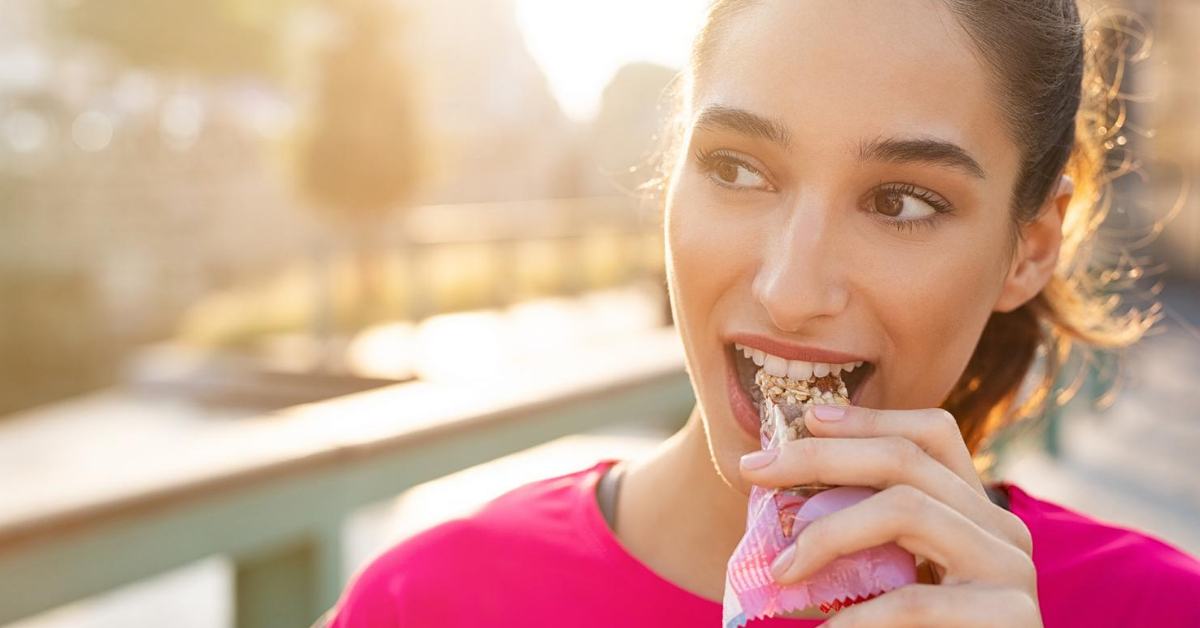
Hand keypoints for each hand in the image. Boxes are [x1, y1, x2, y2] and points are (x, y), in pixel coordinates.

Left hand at [738, 404, 1041, 626]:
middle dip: (821, 457)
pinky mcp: (1010, 618)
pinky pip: (913, 601)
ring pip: (906, 510)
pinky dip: (856, 617)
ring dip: (828, 533)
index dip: (869, 418)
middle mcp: (1004, 530)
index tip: (807, 419)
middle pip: (907, 460)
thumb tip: (782, 491)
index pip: (932, 435)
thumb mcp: (895, 579)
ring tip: (781, 569)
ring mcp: (1012, 571)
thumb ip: (867, 539)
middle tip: (754, 471)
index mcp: (978, 514)